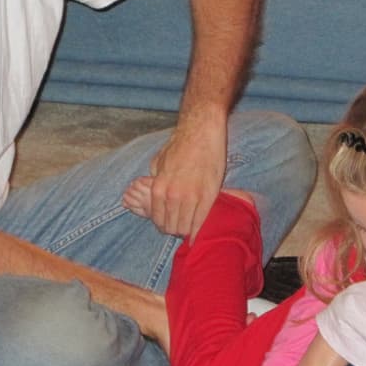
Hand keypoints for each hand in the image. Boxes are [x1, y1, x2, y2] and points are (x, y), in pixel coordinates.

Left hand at [146, 114, 226, 239]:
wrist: (201, 132)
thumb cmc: (180, 145)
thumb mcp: (158, 163)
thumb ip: (156, 181)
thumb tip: (156, 193)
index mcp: (158, 188)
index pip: (158, 219)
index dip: (163, 225)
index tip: (169, 224)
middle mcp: (172, 196)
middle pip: (171, 227)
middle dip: (174, 229)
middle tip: (180, 227)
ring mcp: (191, 197)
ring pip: (185, 227)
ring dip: (186, 231)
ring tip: (189, 229)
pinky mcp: (208, 196)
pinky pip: (201, 221)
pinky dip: (198, 230)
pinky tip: (198, 234)